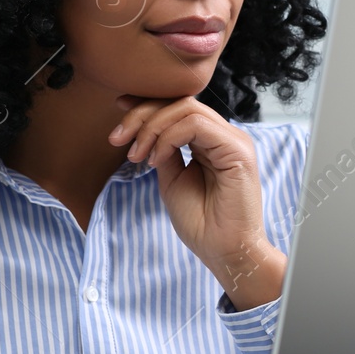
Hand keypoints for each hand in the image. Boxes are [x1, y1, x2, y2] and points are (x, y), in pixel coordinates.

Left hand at [109, 94, 285, 309]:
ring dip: (152, 127)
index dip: (148, 103)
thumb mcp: (172, 179)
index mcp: (211, 141)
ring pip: (187, 108)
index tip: (118, 106)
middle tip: (117, 138)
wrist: (223, 251)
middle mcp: (224, 135)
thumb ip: (164, 150)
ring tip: (136, 155)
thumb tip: (147, 128)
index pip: (179, 107)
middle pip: (180, 103)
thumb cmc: (201, 222)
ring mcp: (233, 140)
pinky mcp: (237, 150)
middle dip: (142, 114)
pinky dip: (168, 137)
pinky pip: (196, 125)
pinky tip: (155, 160)